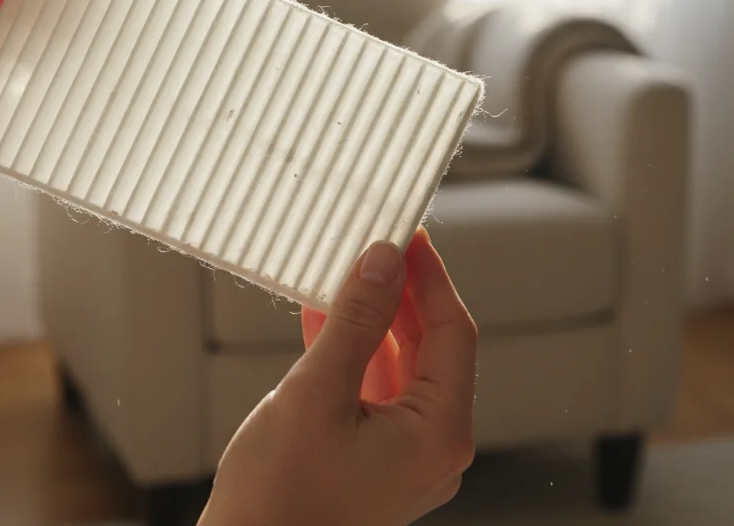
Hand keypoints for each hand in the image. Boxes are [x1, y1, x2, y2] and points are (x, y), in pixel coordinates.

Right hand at [200, 228, 477, 525]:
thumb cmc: (279, 500)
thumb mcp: (317, 391)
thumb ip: (356, 320)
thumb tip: (383, 262)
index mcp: (440, 434)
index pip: (453, 333)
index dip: (431, 277)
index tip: (409, 234)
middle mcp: (434, 448)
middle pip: (431, 349)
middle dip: (400, 295)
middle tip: (375, 246)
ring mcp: (405, 459)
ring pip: (400, 370)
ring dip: (372, 322)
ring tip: (344, 274)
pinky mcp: (374, 464)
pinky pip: (375, 395)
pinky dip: (353, 357)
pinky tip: (323, 320)